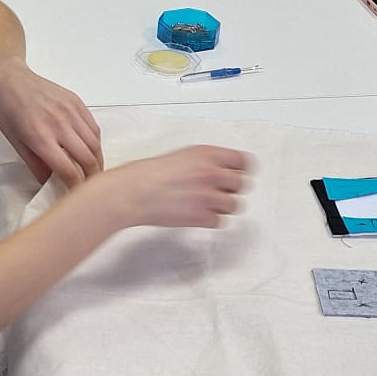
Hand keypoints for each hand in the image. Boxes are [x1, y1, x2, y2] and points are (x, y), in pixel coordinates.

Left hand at [0, 60, 102, 184]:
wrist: (8, 77)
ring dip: (98, 161)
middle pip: (88, 158)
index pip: (68, 170)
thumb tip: (51, 184)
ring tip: (93, 172)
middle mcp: (60, 124)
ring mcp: (71, 111)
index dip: (76, 188)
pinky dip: (96, 143)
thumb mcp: (15, 142)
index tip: (76, 196)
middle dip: (92, 178)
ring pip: (95, 144)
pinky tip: (90, 150)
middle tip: (90, 188)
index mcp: (40, 137)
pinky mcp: (77, 102)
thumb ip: (36, 165)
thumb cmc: (5, 110)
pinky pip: (94, 127)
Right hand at [92, 145, 251, 229]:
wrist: (132, 192)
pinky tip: (197, 214)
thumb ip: (207, 161)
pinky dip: (210, 221)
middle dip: (231, 190)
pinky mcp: (201, 216)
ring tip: (205, 205)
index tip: (237, 175)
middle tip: (219, 192)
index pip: (244, 162)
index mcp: (207, 154)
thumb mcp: (183, 156)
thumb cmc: (150, 174)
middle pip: (242, 185)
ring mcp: (207, 196)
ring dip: (222, 207)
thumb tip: (225, 170)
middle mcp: (211, 173)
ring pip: (234, 206)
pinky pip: (219, 222)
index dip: (241, 170)